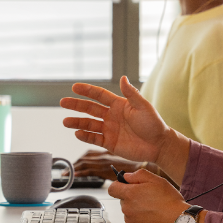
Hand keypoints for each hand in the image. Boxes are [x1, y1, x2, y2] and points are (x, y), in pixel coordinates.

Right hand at [61, 76, 175, 164]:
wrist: (159, 145)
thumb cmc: (153, 124)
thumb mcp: (142, 106)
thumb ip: (131, 93)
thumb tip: (123, 77)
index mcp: (118, 105)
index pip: (99, 95)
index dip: (87, 90)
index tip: (74, 87)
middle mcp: (111, 116)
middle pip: (90, 109)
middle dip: (76, 105)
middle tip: (63, 102)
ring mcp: (110, 130)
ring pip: (89, 125)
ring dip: (77, 122)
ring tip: (65, 122)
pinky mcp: (110, 143)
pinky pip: (94, 139)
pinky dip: (85, 137)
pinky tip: (77, 134)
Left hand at [73, 150, 143, 179]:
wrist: (141, 168)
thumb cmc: (134, 165)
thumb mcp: (120, 160)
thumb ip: (112, 162)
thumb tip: (107, 170)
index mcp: (106, 151)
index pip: (89, 153)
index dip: (80, 159)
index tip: (74, 164)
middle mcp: (103, 154)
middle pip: (84, 158)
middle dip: (74, 163)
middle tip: (67, 170)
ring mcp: (102, 161)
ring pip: (84, 163)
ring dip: (74, 168)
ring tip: (66, 174)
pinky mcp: (103, 169)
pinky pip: (88, 171)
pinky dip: (80, 173)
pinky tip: (74, 176)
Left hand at [107, 169, 188, 222]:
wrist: (179, 221)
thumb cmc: (170, 201)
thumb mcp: (156, 180)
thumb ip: (138, 175)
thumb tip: (126, 176)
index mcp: (130, 194)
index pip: (112, 189)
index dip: (118, 185)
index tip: (126, 186)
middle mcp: (127, 208)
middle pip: (122, 200)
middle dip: (131, 197)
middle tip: (146, 197)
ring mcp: (130, 221)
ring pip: (128, 211)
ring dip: (135, 209)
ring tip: (151, 208)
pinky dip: (139, 220)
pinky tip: (151, 218)